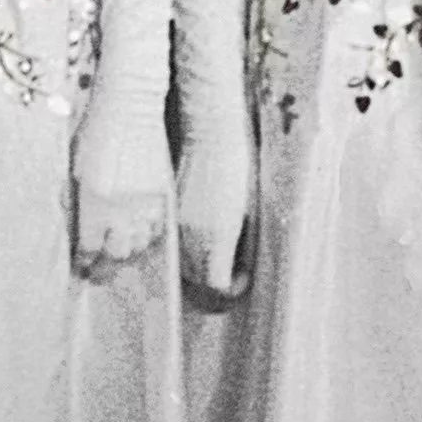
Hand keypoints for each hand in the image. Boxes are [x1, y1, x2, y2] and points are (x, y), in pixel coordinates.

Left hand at [72, 116, 168, 271]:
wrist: (130, 107)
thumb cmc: (94, 131)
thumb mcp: (73, 165)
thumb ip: (72, 198)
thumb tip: (72, 226)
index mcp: (95, 199)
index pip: (89, 246)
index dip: (84, 260)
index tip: (80, 266)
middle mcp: (121, 206)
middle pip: (117, 254)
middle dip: (106, 268)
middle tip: (97, 273)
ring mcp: (146, 201)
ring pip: (140, 245)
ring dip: (127, 255)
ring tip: (116, 256)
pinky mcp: (163, 194)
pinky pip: (157, 229)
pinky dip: (147, 239)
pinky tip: (138, 237)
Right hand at [173, 120, 251, 294]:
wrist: (211, 135)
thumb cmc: (240, 168)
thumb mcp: (251, 210)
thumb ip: (244, 244)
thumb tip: (243, 267)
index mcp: (218, 236)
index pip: (217, 285)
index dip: (232, 286)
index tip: (243, 275)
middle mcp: (193, 236)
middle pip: (198, 281)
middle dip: (216, 281)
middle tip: (233, 269)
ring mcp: (178, 226)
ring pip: (184, 266)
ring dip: (201, 268)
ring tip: (218, 253)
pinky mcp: (170, 215)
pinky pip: (176, 247)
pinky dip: (189, 252)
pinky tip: (202, 237)